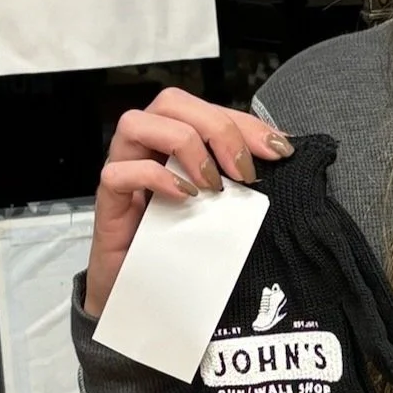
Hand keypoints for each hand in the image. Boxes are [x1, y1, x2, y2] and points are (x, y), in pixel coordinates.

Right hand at [84, 87, 294, 317]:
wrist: (147, 290)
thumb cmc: (185, 240)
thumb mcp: (224, 203)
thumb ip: (244, 175)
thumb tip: (283, 151)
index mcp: (177, 139)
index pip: (209, 108)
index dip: (246, 123)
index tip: (278, 151)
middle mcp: (148, 145)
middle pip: (172, 101)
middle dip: (216, 127)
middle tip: (243, 171)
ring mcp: (124, 168)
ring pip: (136, 122)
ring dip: (184, 145)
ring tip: (211, 184)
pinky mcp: (108, 200)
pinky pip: (118, 171)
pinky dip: (155, 176)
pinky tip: (184, 197)